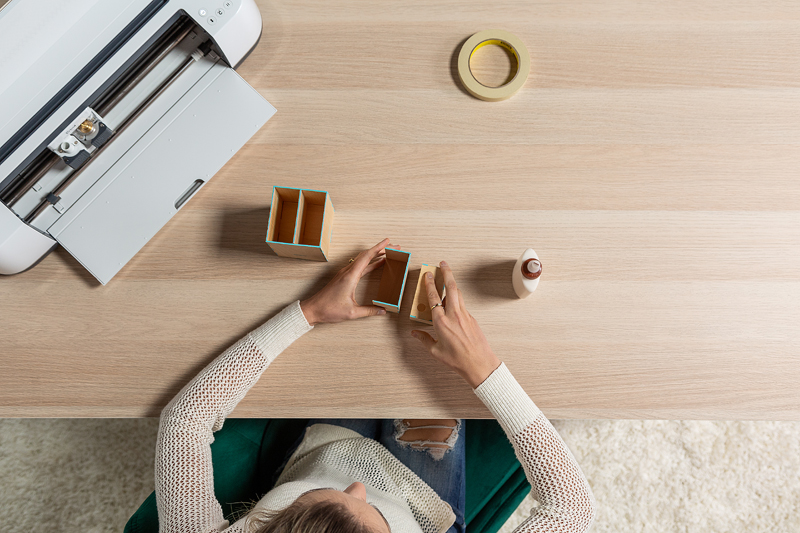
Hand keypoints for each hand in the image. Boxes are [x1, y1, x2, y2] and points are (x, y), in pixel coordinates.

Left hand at [300, 238, 391, 325]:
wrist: (313, 309)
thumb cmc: (329, 309)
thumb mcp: (352, 312)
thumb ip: (369, 311)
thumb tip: (383, 310)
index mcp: (350, 276)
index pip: (367, 257)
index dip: (379, 248)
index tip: (388, 241)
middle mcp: (347, 271)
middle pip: (366, 255)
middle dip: (381, 250)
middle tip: (394, 248)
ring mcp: (344, 273)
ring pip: (362, 260)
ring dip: (375, 255)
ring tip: (387, 254)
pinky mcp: (343, 277)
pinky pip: (358, 265)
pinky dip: (368, 262)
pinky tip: (375, 265)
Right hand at [411, 261, 501, 387]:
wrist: (479, 364)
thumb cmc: (457, 360)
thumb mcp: (436, 351)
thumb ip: (424, 339)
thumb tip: (414, 333)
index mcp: (441, 322)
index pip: (433, 298)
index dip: (429, 285)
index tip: (427, 275)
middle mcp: (454, 315)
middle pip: (450, 288)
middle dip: (446, 273)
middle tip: (443, 263)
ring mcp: (465, 315)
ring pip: (458, 294)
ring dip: (452, 283)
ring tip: (448, 275)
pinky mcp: (472, 319)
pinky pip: (462, 304)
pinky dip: (456, 298)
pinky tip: (452, 300)